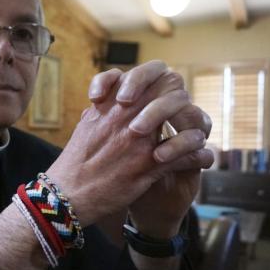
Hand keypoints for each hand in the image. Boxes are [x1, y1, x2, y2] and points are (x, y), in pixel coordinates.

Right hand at [89, 61, 213, 236]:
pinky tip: (201, 157)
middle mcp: (128, 118)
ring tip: (196, 134)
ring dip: (194, 125)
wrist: (68, 194)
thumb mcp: (86, 126)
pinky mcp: (148, 168)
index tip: (164, 95)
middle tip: (183, 113)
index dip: (164, 80)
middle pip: (172, 89)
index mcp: (113, 105)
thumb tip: (108, 99)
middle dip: (182, 99)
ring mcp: (140, 142)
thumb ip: (102, 109)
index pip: (150, 75)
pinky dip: (198, 155)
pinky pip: (186, 155)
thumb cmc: (75, 162)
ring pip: (186, 117)